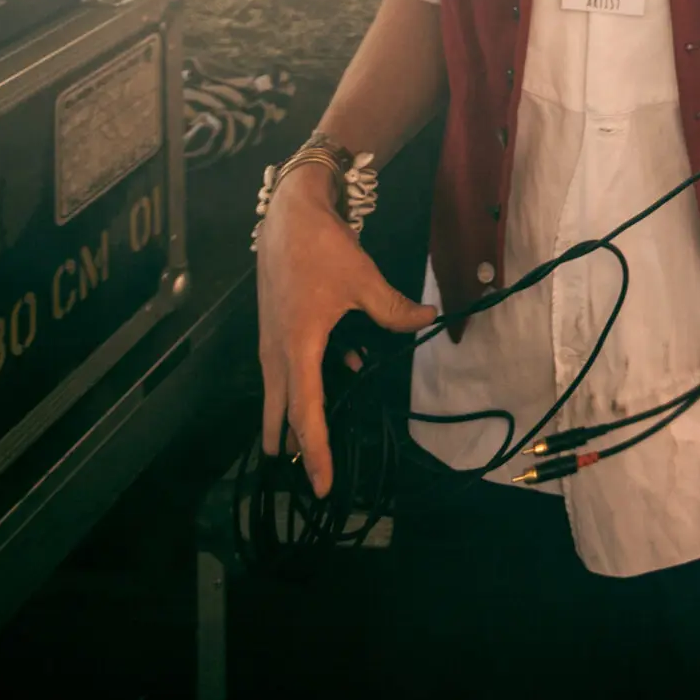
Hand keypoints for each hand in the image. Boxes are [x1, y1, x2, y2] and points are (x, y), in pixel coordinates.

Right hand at [256, 164, 434, 496]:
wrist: (288, 215)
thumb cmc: (323, 248)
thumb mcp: (363, 279)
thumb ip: (393, 308)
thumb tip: (428, 318)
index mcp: (299, 348)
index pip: (307, 413)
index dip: (316, 451)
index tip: (322, 484)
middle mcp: (278, 352)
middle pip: (283, 412)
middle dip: (296, 446)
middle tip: (309, 477)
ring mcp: (271, 341)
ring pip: (280, 393)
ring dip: (295, 417)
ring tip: (308, 444)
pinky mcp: (273, 328)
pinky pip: (287, 368)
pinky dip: (305, 381)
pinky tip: (344, 367)